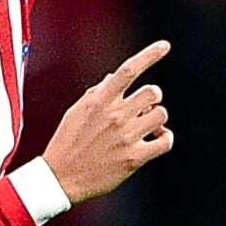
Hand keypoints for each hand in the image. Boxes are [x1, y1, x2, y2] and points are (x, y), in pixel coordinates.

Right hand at [41, 39, 173, 203]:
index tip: (164, 45)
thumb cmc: (66, 143)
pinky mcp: (134, 158)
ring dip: (157, 119)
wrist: (60, 179)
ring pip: (161, 115)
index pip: (127, 70)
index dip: (149, 55)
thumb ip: (97, 93)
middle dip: (152, 98)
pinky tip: (155, 140)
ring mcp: (126, 137)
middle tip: (143, 109)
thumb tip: (114, 77)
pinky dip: (165, 138)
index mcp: (99, 101)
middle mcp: (114, 116)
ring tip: (146, 127)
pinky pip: (166, 141)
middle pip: (153, 92)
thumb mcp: (76, 112)